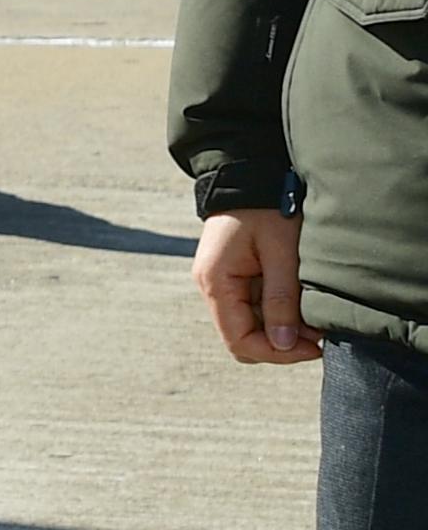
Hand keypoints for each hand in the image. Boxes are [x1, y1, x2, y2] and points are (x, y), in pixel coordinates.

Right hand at [192, 208, 322, 364]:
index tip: (315, 348)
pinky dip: (279, 313)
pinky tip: (301, 303)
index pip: (239, 341)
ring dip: (282, 328)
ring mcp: (221, 282)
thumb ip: (281, 299)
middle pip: (243, 339)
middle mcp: (212, 287)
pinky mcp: (233, 277)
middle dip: (281, 344)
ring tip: (315, 318)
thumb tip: (285, 344)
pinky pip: (254, 309)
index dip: (277, 353)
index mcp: (216, 282)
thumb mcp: (281, 252)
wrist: (249, 176)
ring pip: (251, 326)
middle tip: (318, 335)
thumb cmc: (266, 209)